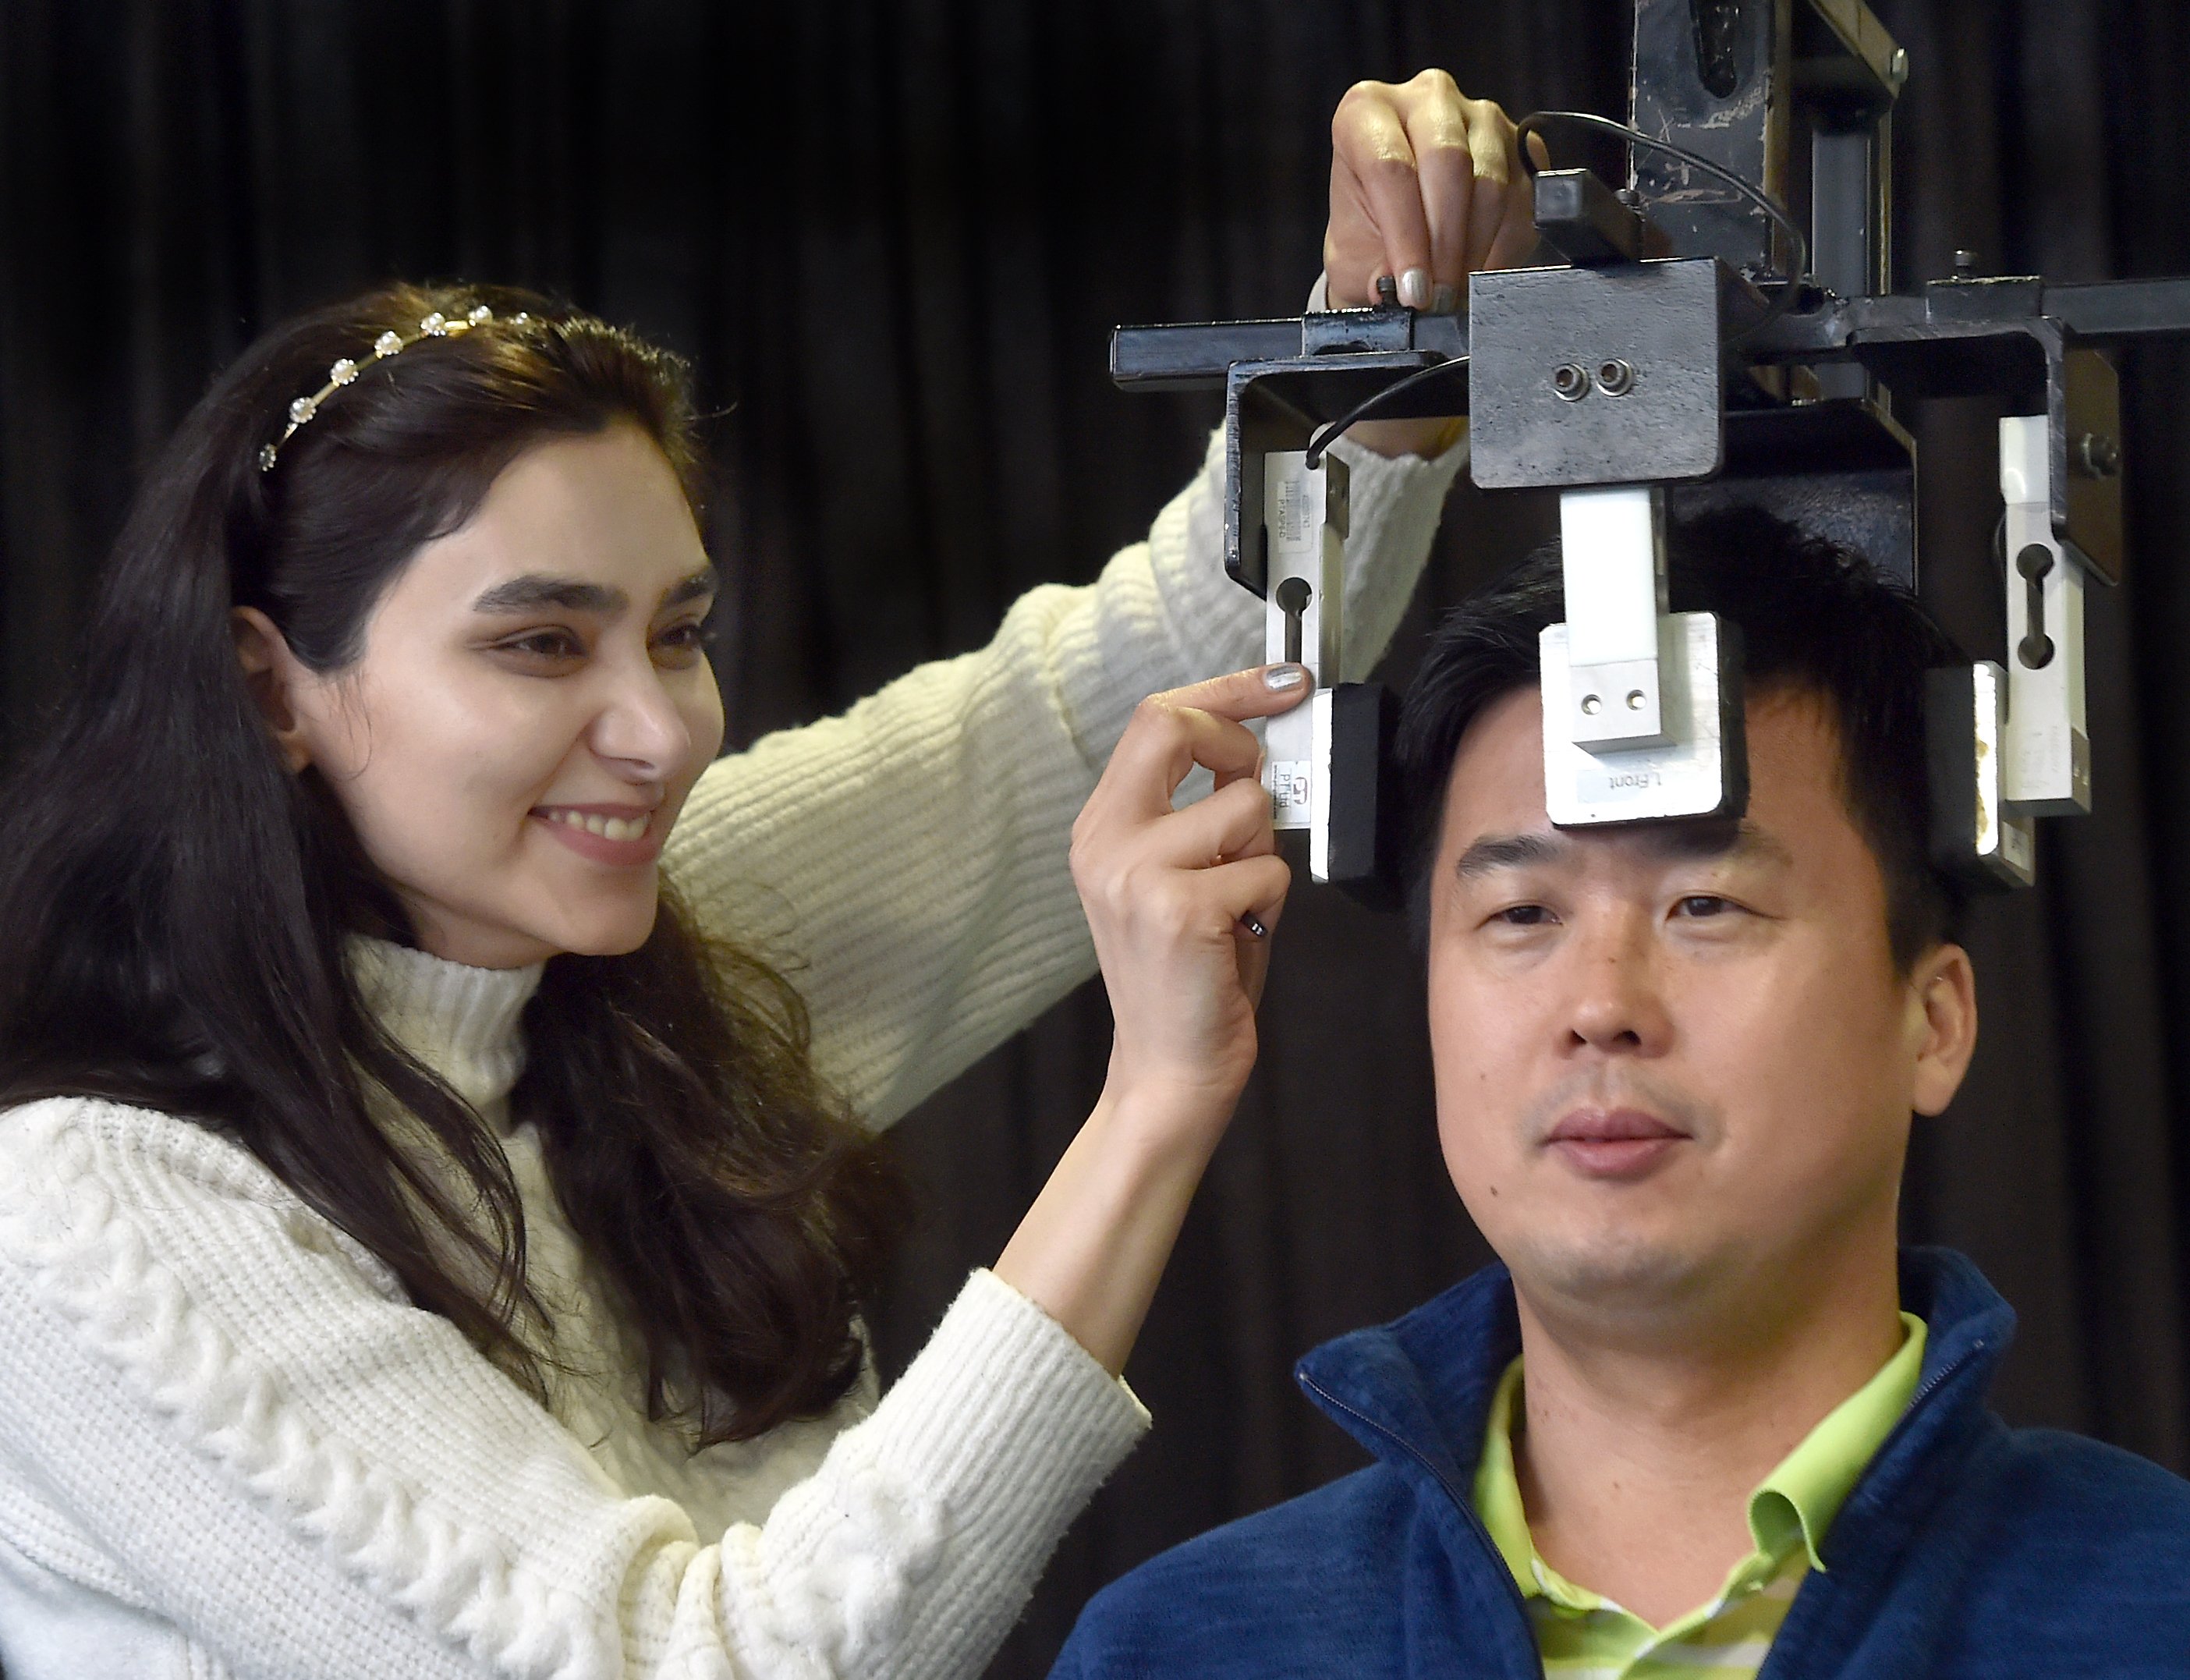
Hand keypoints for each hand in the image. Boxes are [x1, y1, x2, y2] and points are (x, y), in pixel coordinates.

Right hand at [993, 665, 1303, 1372]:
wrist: (1168, 1074)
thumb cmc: (1191, 980)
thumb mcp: (1181, 879)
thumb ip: (1203, 813)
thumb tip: (1260, 749)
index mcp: (1102, 828)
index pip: (1157, 718)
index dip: (1226, 691)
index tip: (1280, 682)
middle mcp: (1105, 842)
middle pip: (1179, 727)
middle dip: (1241, 747)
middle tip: (1258, 793)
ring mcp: (1135, 874)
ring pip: (1247, 808)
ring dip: (1264, 858)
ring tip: (1238, 909)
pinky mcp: (1178, 909)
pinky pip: (1267, 869)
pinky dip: (1270, 906)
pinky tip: (1239, 941)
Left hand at [1324, 70, 1547, 457]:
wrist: (1400, 246)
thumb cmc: (1370, 251)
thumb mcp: (1353, 266)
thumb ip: (1368, 280)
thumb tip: (1386, 310)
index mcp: (1365, 114)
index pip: (1391, 165)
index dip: (1404, 236)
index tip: (1410, 291)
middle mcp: (1424, 101)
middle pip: (1452, 164)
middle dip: (1445, 245)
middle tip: (1439, 300)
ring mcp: (1479, 117)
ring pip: (1497, 179)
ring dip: (1479, 250)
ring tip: (1459, 295)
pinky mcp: (1522, 146)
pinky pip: (1530, 196)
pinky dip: (1509, 246)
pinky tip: (1486, 274)